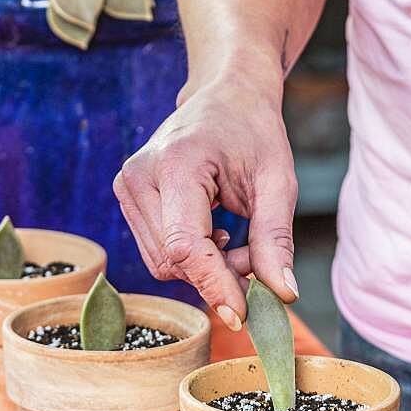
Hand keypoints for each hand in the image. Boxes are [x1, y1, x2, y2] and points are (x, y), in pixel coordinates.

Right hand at [113, 76, 298, 329]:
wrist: (226, 94)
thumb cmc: (254, 131)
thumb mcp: (277, 182)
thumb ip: (276, 239)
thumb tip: (284, 294)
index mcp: (176, 164)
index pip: (185, 246)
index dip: (214, 285)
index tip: (243, 315)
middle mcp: (139, 176)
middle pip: (173, 261)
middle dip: (218, 273)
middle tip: (256, 256)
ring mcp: (127, 186)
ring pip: (163, 262)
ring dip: (205, 267)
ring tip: (236, 238)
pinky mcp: (127, 196)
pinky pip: (158, 251)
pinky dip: (191, 257)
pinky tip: (214, 233)